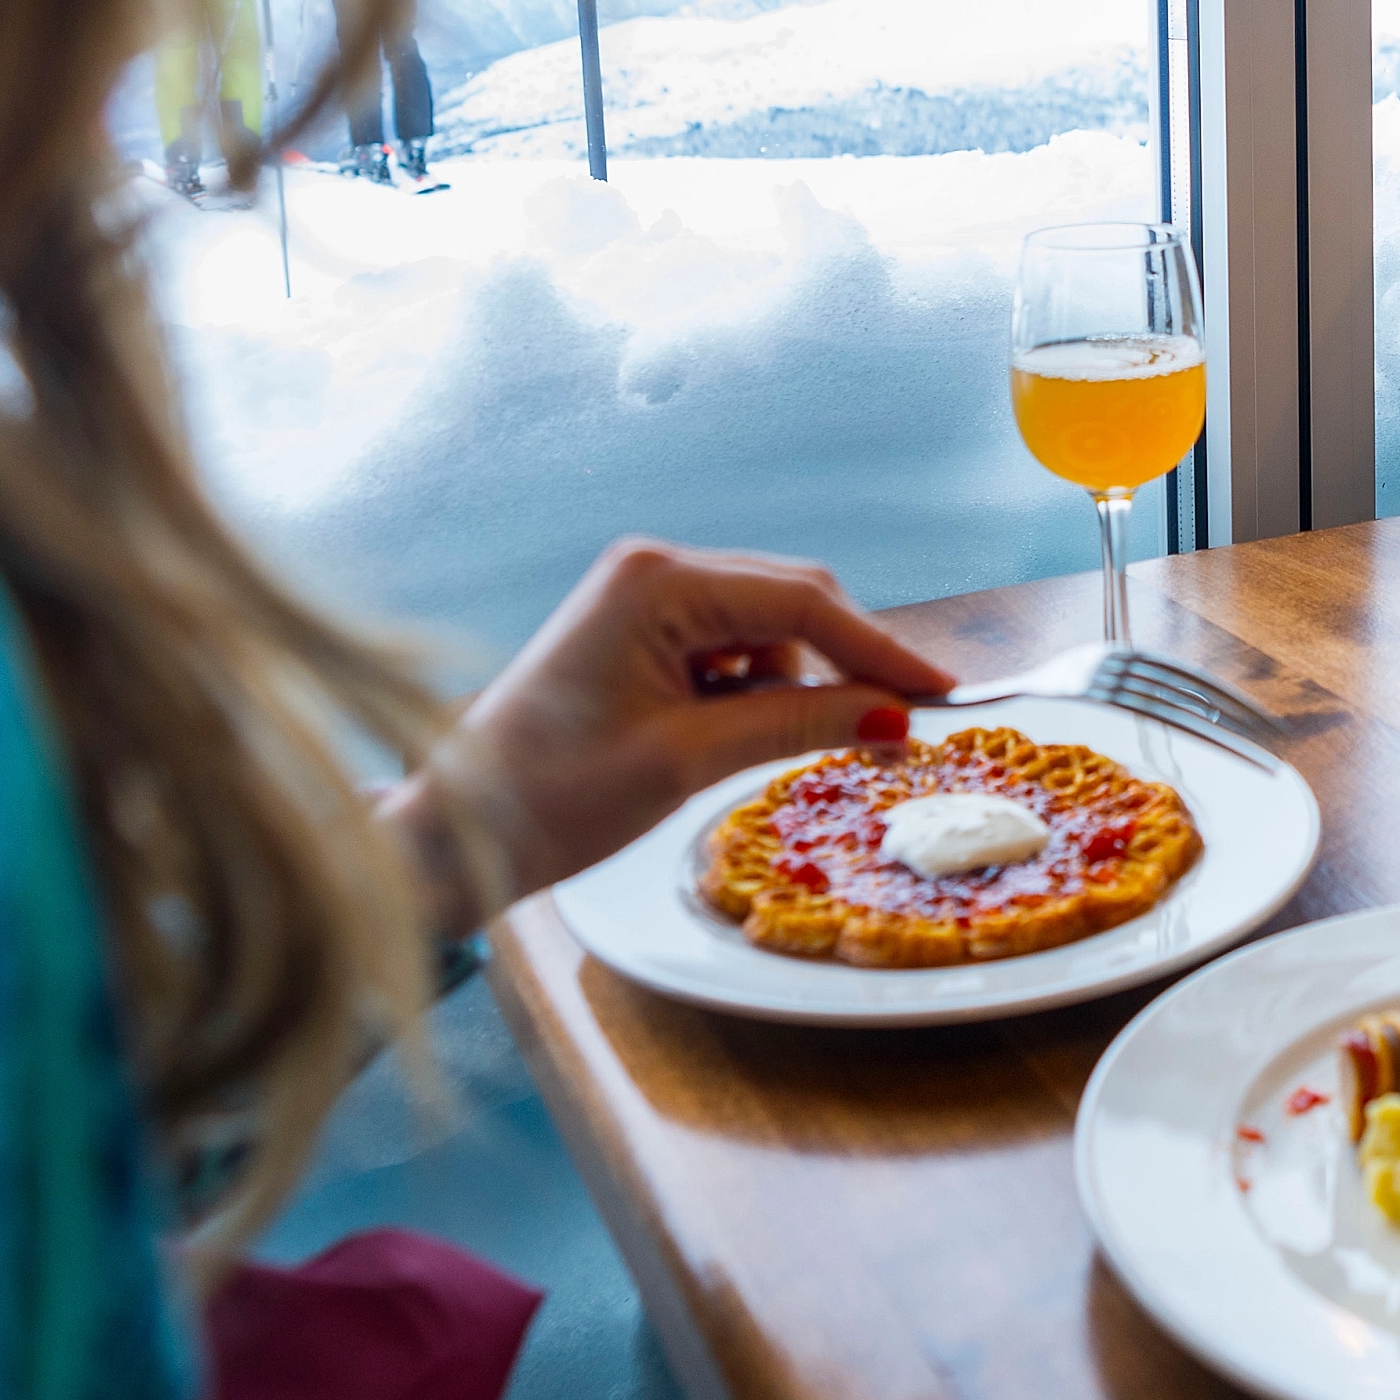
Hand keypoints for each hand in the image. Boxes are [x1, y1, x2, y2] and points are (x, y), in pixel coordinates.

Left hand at [384, 539, 955, 916]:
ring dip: (798, 683)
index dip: (880, 650)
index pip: (802, 603)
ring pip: (768, 628)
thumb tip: (893, 718)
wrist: (457, 829)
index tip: (943, 695)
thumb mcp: (687, 760)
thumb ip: (796, 726)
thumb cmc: (551, 795)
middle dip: (847, 663)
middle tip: (903, 728)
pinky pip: (732, 650)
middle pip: (792, 601)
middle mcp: (654, 570)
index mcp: (658, 582)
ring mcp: (644, 598)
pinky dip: (759, 691)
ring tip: (792, 747)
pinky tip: (742, 736)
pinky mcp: (640, 634)